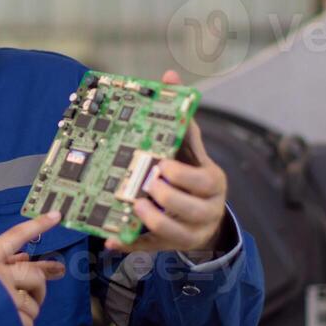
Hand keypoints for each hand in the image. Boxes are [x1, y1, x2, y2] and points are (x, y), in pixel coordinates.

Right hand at [0, 212, 66, 325]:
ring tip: (9, 318)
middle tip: (35, 297)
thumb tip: (23, 256)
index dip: (37, 225)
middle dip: (40, 288)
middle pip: (35, 275)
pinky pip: (27, 323)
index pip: (14, 237)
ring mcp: (5, 298)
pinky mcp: (9, 320)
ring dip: (27, 313)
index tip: (56, 215)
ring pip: (33, 303)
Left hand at [105, 70, 228, 256]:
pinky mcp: (170, 246)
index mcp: (213, 182)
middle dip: (166, 197)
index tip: (161, 166)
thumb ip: (182, 119)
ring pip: (173, 232)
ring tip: (135, 205)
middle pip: (189, 208)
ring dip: (152, 219)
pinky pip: (149, 248)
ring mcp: (190, 231)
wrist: (207, 218)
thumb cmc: (195, 176)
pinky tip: (112, 238)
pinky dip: (130, 243)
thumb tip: (169, 77)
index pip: (202, 180)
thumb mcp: (193, 150)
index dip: (182, 175)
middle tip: (146, 184)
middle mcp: (206, 209)